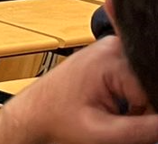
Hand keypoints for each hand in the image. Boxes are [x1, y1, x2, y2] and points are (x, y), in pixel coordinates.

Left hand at [0, 36, 157, 143]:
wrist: (32, 114)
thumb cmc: (55, 119)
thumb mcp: (104, 132)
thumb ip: (144, 129)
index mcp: (111, 59)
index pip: (155, 90)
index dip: (149, 114)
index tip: (131, 123)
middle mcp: (111, 46)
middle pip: (151, 83)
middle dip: (142, 106)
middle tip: (117, 117)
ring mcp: (108, 49)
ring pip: (144, 83)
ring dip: (136, 102)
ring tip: (107, 110)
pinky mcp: (106, 58)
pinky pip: (132, 79)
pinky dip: (128, 96)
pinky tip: (109, 103)